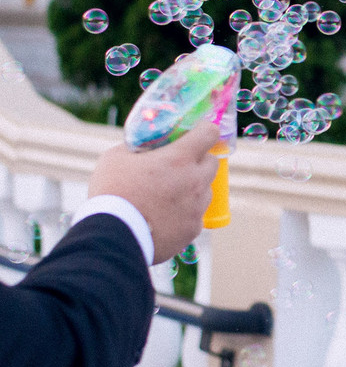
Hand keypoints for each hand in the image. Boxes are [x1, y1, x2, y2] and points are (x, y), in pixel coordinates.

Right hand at [89, 122, 222, 263]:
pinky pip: (196, 214)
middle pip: (212, 162)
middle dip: (199, 159)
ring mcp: (197, 207)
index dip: (204, 129)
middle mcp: (195, 181)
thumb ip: (137, 148)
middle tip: (180, 164)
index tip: (198, 131)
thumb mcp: (116, 158)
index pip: (209, 133)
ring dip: (193, 187)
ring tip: (167, 194)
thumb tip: (145, 145)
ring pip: (206, 189)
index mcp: (179, 158)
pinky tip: (165, 215)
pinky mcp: (194, 228)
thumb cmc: (112, 193)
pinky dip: (185, 212)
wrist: (113, 237)